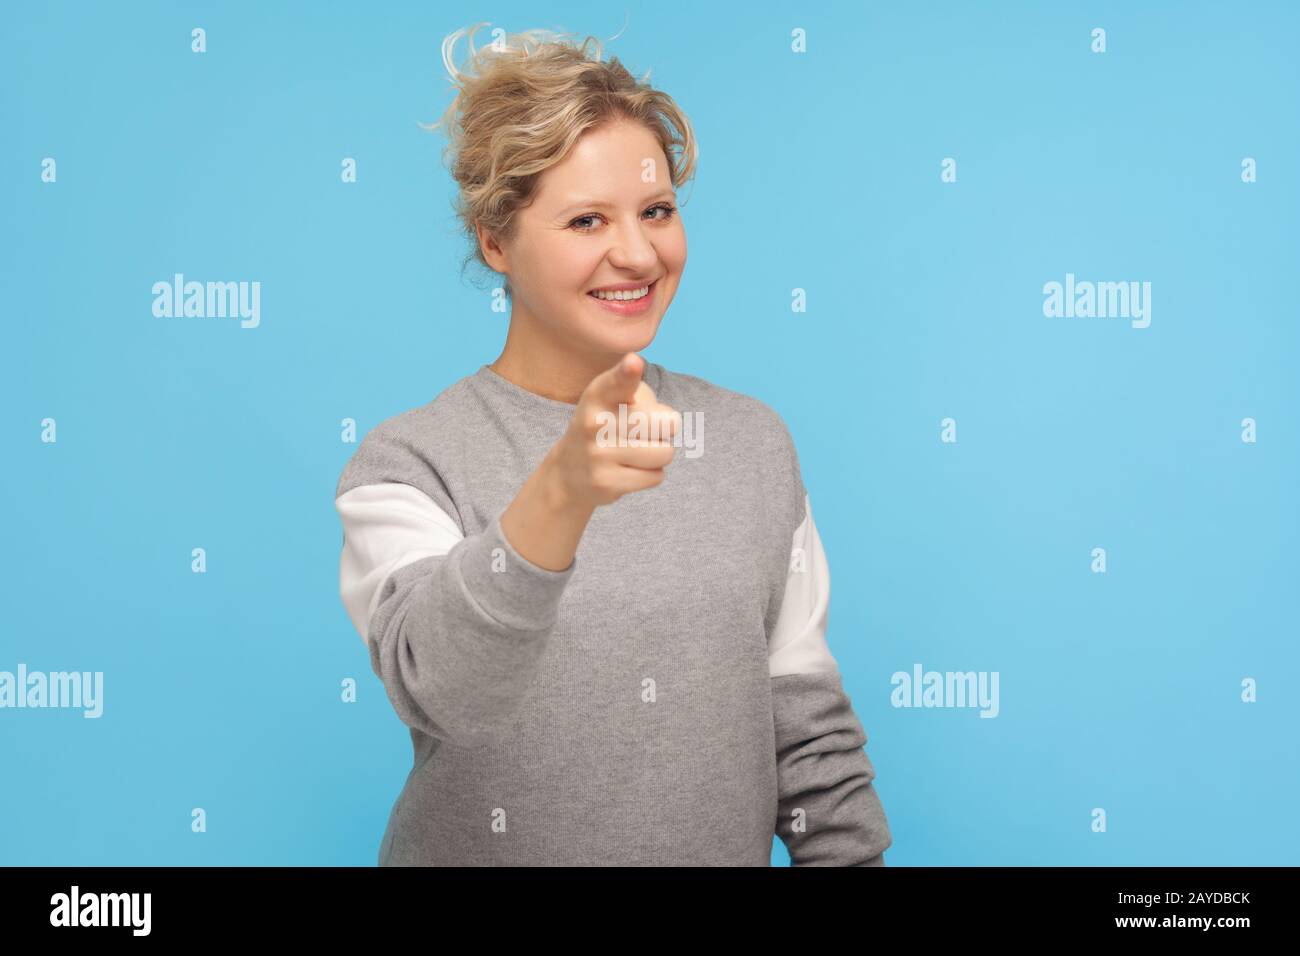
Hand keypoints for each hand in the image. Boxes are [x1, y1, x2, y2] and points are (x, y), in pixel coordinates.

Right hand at [545, 352, 680, 508]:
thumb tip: (668, 422)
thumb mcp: (617, 400)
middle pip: (663, 423)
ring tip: (637, 451)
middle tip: (645, 430)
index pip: (617, 382)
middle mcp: (594, 423)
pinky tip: (630, 469)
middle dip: (667, 427)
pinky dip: (651, 474)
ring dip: (659, 452)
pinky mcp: (606, 483)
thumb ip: (645, 399)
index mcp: (599, 395)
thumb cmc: (607, 425)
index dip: (627, 373)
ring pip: (664, 452)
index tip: (633, 363)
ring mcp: (598, 455)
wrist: (570, 471)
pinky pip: (655, 477)